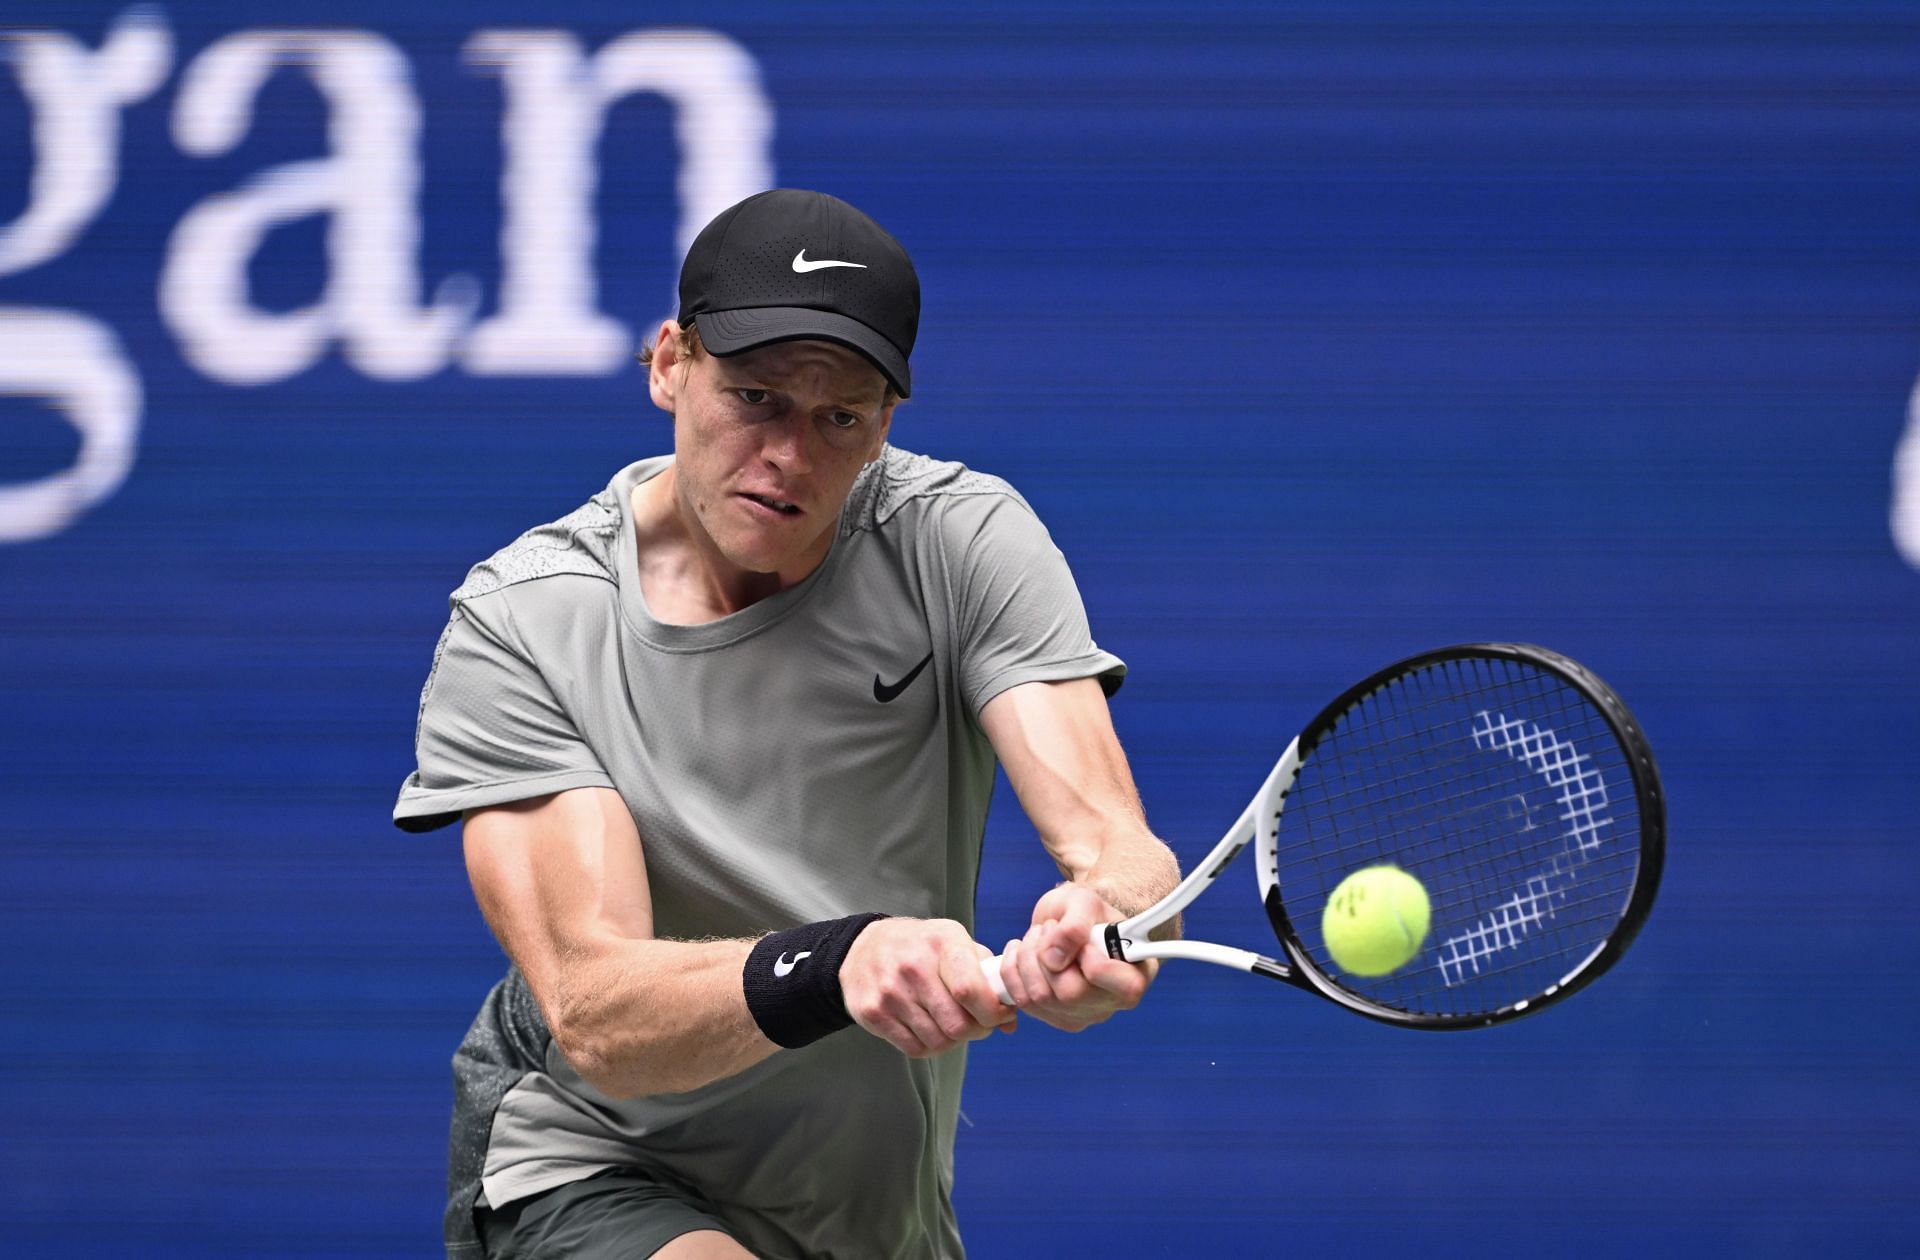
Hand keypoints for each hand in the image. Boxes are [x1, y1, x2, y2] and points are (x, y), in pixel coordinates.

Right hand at [840, 917, 1016, 1057]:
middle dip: (977, 1031)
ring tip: (951, 1024)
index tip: (999, 1015)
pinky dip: (930, 1047)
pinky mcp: (873, 1013)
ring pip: (938, 1041)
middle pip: (958, 1025)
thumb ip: (987, 977)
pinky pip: (914, 1048)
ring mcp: (890, 991)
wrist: (864, 947)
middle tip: (978, 1025)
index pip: (970, 990)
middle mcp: (913, 966)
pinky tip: (930, 1029)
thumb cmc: (922, 946)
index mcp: (941, 943)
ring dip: (953, 1040)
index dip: (992, 1012)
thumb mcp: (956, 943)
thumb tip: (1011, 1022)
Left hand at [994, 884, 1154, 1032]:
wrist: (1070, 919)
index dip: (1094, 962)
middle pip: (1070, 994)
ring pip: (1040, 997)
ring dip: (1028, 957)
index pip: (1123, 988)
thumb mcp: (1084, 903)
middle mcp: (1112, 1003)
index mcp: (1135, 976)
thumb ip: (1075, 926)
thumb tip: (1053, 959)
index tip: (1084, 941)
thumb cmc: (1086, 912)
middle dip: (1047, 954)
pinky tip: (1020, 951)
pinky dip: (1012, 970)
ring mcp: (1083, 1014)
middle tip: (1049, 928)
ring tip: (1038, 935)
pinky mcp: (1055, 1017)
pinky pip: (1023, 1001)